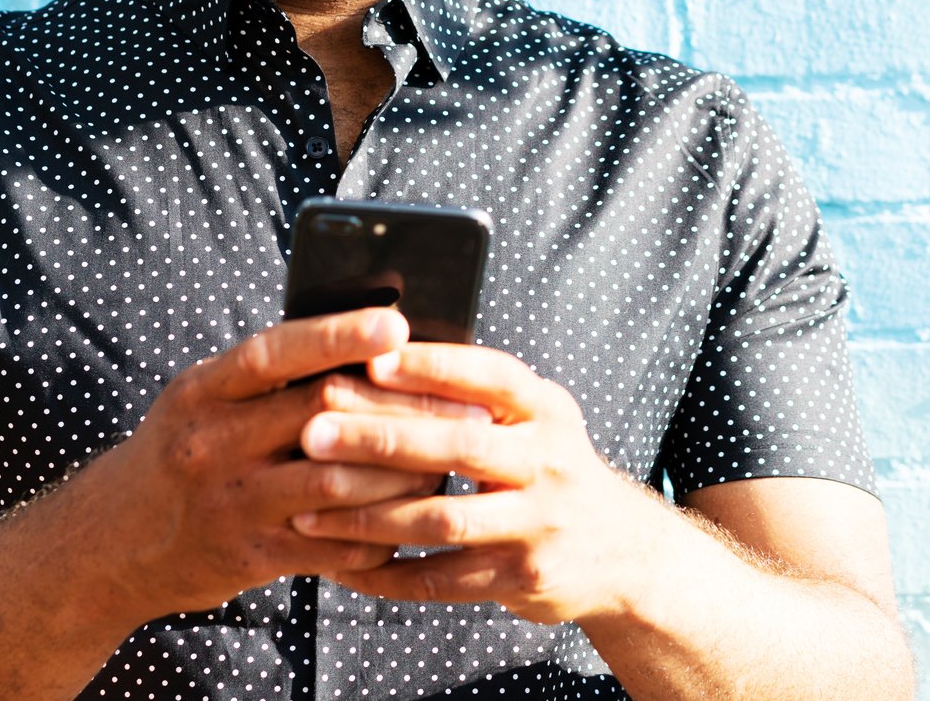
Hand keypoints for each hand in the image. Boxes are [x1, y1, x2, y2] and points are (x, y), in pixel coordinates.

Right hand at [83, 308, 485, 621]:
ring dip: (400, 474)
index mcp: (202, 390)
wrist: (114, 541)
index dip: (336, 335)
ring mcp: (230, 504)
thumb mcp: (202, 397)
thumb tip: (369, 337)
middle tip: (462, 406)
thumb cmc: (183, 449)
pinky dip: (378, 531)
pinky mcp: (249, 558)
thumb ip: (269, 375)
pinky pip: (331, 545)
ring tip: (447, 461)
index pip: (273, 352)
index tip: (396, 323)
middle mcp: (211, 443)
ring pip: (336, 485)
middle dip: (399, 410)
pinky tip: (411, 516)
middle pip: (319, 416)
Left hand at [289, 343, 673, 625]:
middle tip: (313, 431)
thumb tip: (379, 349)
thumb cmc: (551, 468)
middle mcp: (548, 462)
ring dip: (368, 516)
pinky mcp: (521, 578)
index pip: (489, 375)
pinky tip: (340, 565)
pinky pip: (441, 580)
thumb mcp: (536, 418)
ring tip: (308, 509)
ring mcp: (538, 525)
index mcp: (546, 409)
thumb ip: (476, 393)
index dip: (431, 367)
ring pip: (442, 520)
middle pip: (459, 445)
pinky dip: (386, 574)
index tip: (369, 358)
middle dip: (380, 438)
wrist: (622, 551)